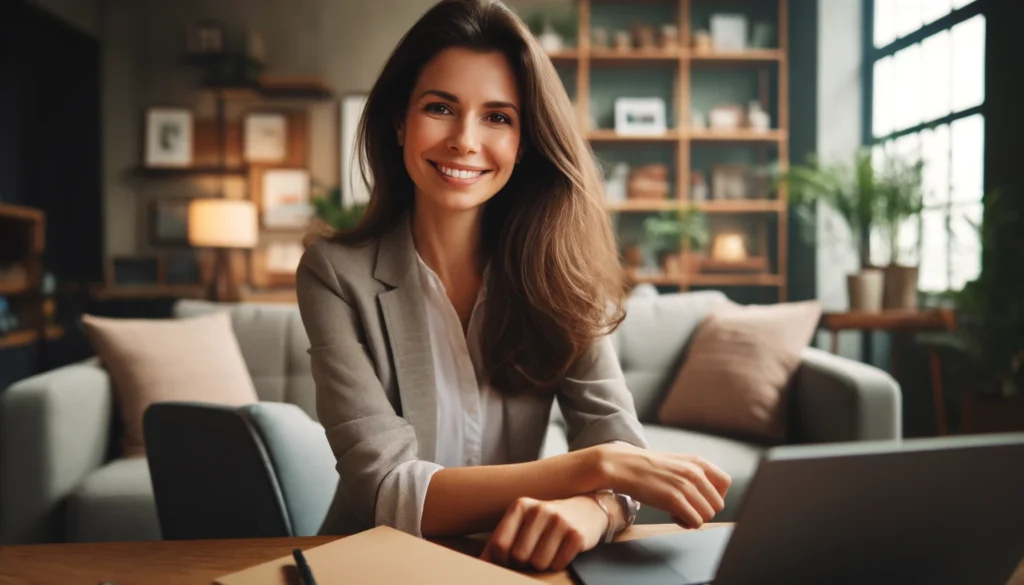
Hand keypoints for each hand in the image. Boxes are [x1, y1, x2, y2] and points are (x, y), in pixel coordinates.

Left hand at [480, 496, 607, 571]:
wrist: (588, 510)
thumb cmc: (547, 522)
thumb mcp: (522, 523)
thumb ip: (500, 541)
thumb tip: (480, 565)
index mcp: (520, 505)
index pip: (499, 544)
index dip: (502, 559)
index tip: (510, 559)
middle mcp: (539, 510)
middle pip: (519, 556)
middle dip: (524, 562)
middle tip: (534, 553)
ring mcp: (559, 521)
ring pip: (538, 563)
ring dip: (542, 564)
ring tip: (549, 550)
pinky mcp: (576, 535)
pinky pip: (558, 564)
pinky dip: (558, 563)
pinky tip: (562, 550)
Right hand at [593, 443, 730, 528]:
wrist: (624, 466)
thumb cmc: (648, 467)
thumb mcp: (679, 463)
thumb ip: (696, 475)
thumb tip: (710, 496)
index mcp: (698, 462)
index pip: (725, 483)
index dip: (715, 495)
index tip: (701, 499)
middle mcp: (695, 473)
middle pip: (717, 504)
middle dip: (703, 510)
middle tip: (686, 508)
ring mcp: (685, 486)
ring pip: (707, 515)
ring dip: (694, 518)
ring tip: (678, 512)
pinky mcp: (674, 500)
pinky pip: (695, 522)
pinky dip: (686, 523)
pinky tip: (673, 516)